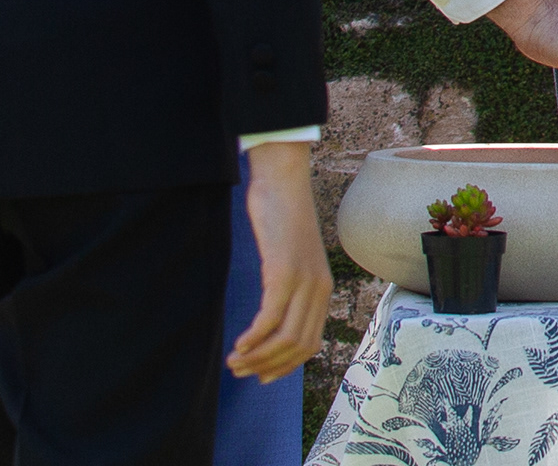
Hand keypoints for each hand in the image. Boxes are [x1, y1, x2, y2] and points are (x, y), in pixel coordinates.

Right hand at [228, 142, 331, 380]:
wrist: (283, 181)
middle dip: (267, 367)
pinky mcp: (284, 271)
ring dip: (257, 357)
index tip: (261, 376)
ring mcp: (303, 281)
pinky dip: (254, 338)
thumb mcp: (290, 258)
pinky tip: (239, 344)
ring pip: (285, 338)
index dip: (285, 367)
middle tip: (240, 372)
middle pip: (298, 347)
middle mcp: (319, 289)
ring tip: (234, 362)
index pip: (310, 344)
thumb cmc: (281, 218)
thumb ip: (289, 286)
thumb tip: (274, 316)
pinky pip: (271, 317)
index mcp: (323, 289)